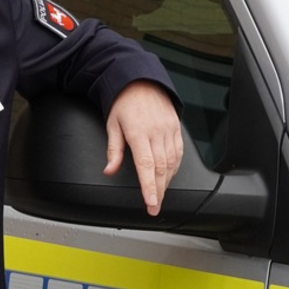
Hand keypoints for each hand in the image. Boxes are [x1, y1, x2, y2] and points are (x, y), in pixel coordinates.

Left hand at [104, 81, 182, 215]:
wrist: (141, 81)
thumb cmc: (124, 102)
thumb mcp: (112, 125)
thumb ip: (113, 150)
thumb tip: (109, 170)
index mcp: (138, 132)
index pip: (146, 165)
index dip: (150, 186)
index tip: (151, 202)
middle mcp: (156, 131)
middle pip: (161, 168)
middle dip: (159, 191)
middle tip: (155, 207)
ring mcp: (168, 129)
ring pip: (172, 162)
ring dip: (167, 181)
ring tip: (160, 195)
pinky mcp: (176, 128)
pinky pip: (179, 152)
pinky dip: (175, 167)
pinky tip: (169, 176)